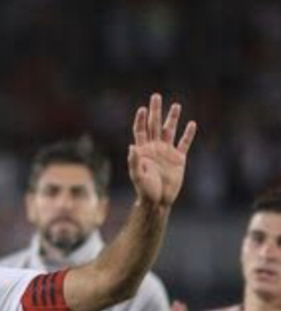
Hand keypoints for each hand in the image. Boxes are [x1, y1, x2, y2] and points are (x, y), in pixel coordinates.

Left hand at [129, 93, 196, 207]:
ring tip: (175, 105)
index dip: (141, 120)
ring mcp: (167, 152)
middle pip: (155, 125)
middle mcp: (154, 148)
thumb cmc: (145, 190)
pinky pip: (184, 144)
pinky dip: (188, 134)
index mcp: (143, 150)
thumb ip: (134, 161)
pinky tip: (191, 124)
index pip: (141, 130)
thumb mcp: (137, 176)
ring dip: (172, 118)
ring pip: (170, 131)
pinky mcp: (178, 159)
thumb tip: (132, 146)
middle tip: (156, 96)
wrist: (158, 201)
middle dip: (155, 111)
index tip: (143, 109)